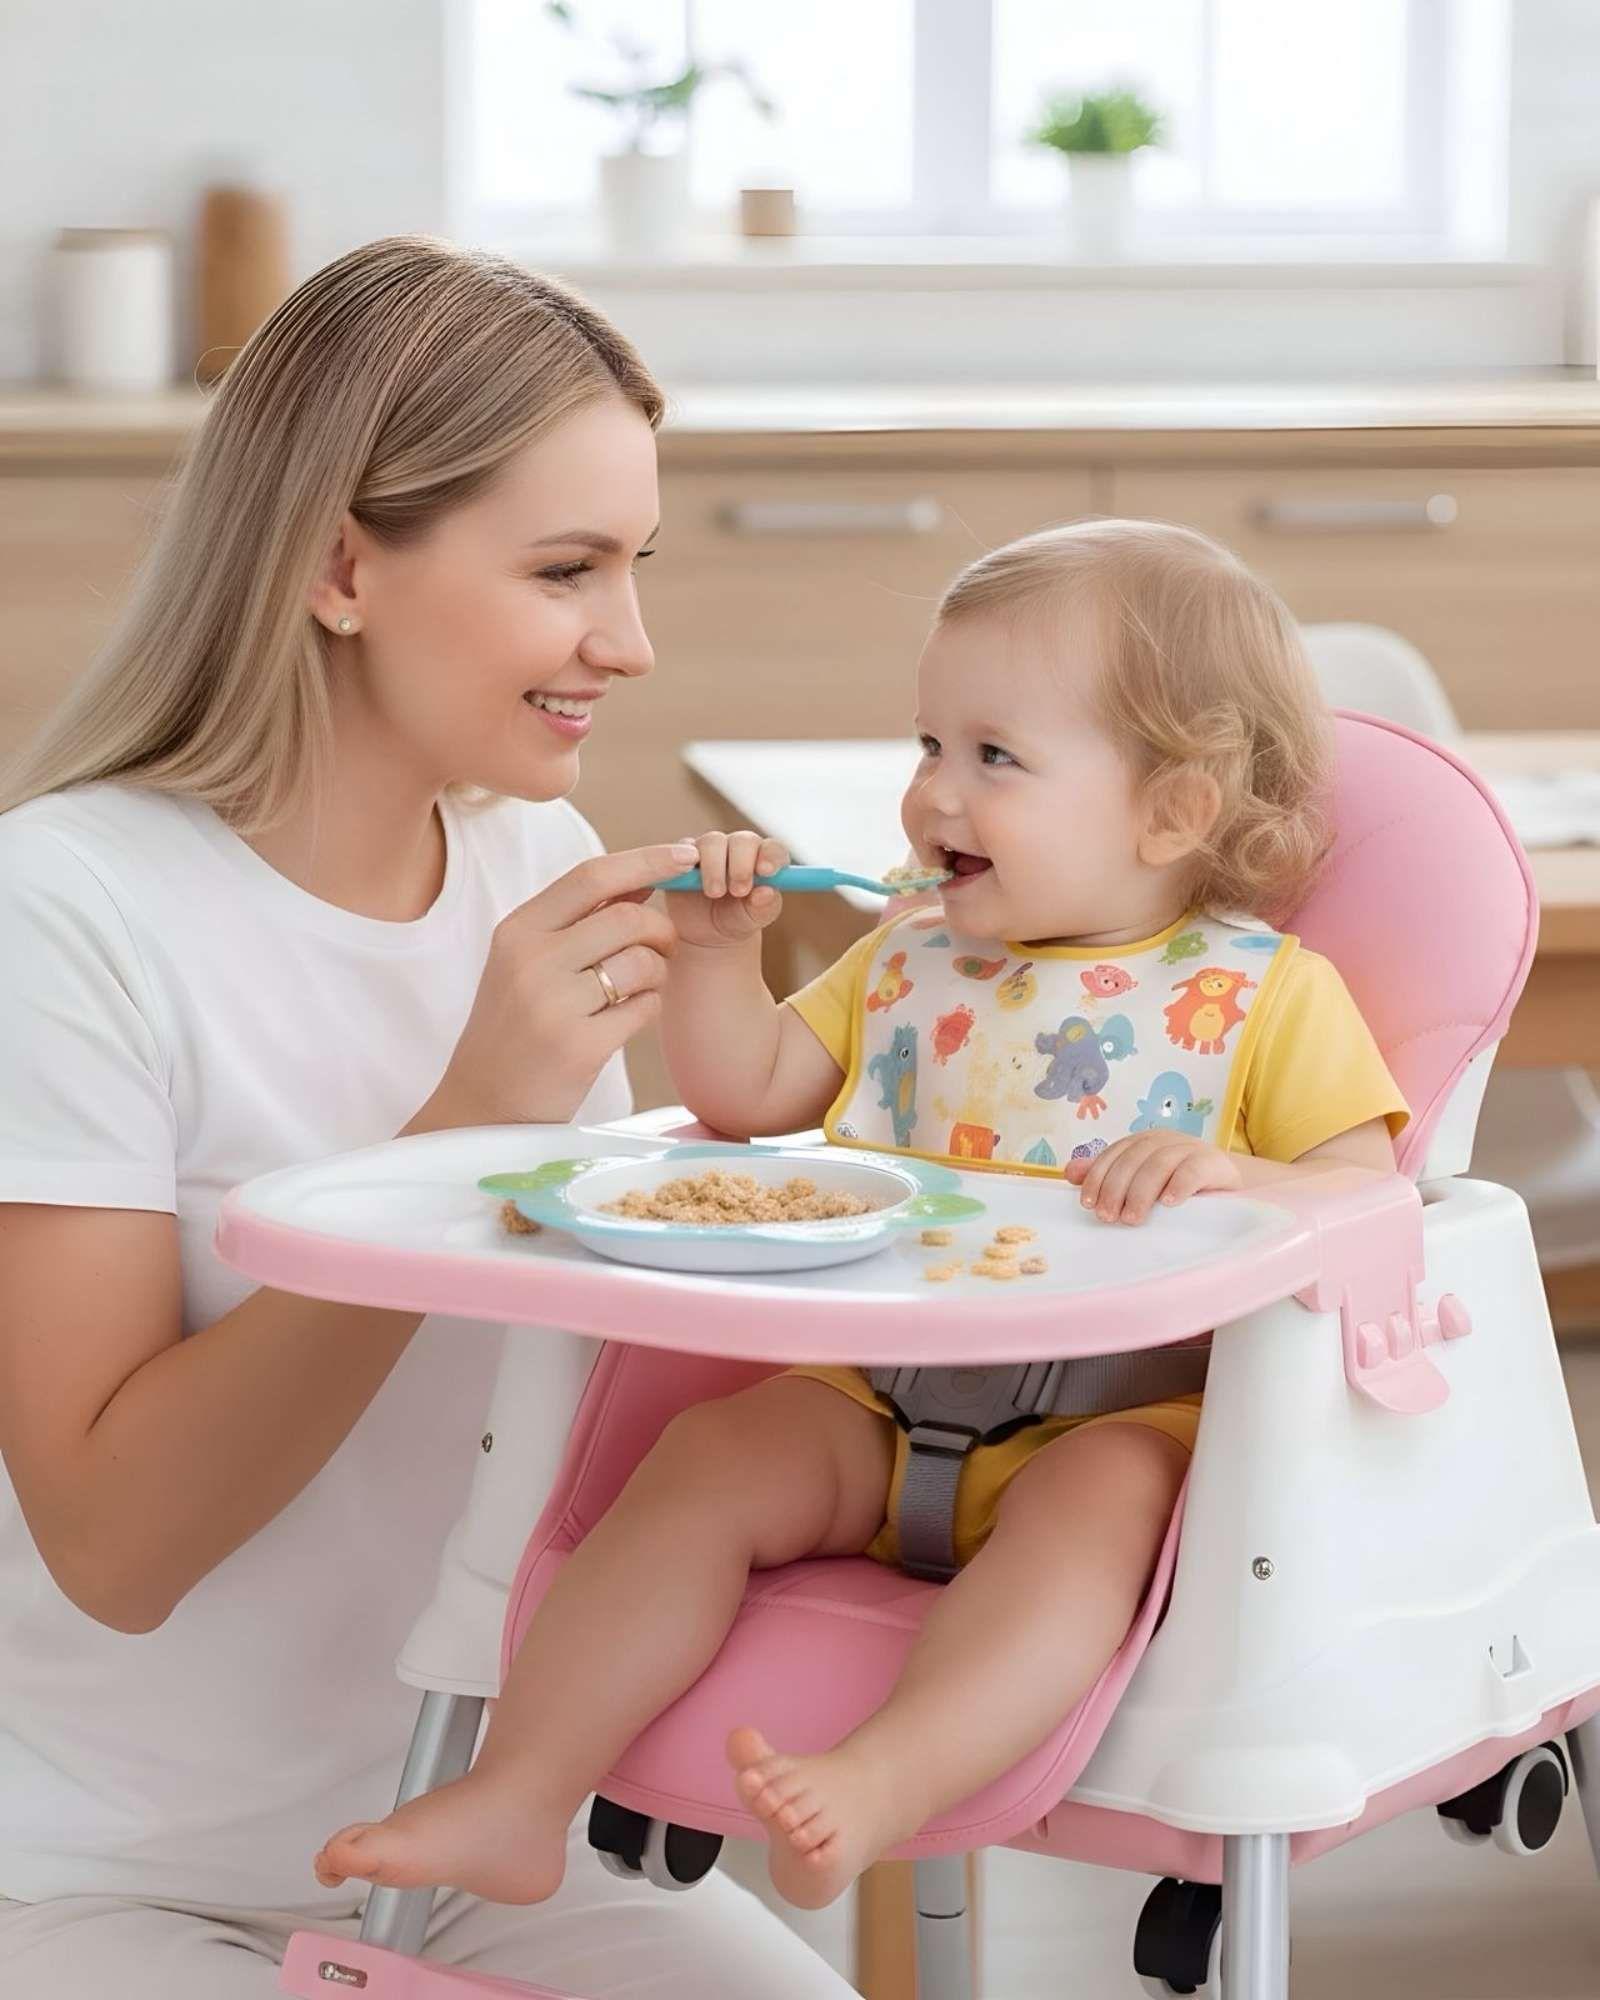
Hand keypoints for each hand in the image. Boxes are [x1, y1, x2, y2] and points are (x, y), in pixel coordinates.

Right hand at [409, 842, 697, 1130]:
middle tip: (663, 947)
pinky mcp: (579, 1047)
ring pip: (642, 962)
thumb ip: (576, 921)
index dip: (646, 860)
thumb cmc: (515, 1029)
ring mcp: (553, 1005)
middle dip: (660, 930)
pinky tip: (626, 1020)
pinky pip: (645, 1008)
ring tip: (638, 990)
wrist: (483, 1107)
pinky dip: (648, 1008)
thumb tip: (641, 877)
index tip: (683, 855)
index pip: (592, 876)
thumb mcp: (526, 964)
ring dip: (657, 973)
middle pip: (627, 917)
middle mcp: (531, 961)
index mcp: (517, 931)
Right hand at [663, 830, 788, 948]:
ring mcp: (711, 849)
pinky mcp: (684, 855)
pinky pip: (683, 850)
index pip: (772, 849)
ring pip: (712, 841)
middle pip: (743, 840)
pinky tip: (689, 881)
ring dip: (714, 867)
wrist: (705, 932)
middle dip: (742, 864)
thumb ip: (763, 907)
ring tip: (715, 893)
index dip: (770, 856)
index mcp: (763, 859)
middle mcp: (739, 849)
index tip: (766, 872)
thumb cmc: (737, 920)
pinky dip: (686, 862)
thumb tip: (766, 892)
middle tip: (739, 890)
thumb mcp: (753, 919)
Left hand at [1064, 1131, 1241, 1224]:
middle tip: (1109, 1218)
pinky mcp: (1213, 1163)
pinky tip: (1169, 1203)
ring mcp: (1190, 1149)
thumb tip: (1070, 1173)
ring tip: (1133, 1218)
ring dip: (1142, 1192)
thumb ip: (1108, 1175)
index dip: (1098, 1177)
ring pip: (1159, 1164)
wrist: (1228, 1187)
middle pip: (1134, 1159)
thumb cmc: (1177, 1187)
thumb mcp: (1141, 1182)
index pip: (1114, 1154)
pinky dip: (1179, 1186)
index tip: (1088, 1204)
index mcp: (1143, 1142)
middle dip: (1116, 1189)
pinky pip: (1193, 1171)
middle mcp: (1164, 1140)